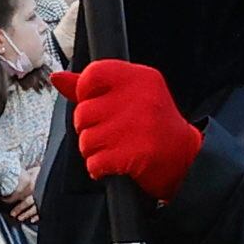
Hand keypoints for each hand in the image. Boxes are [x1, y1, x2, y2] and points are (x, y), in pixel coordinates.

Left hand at [56, 58, 204, 204]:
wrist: (186, 160)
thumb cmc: (154, 126)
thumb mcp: (130, 96)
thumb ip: (93, 87)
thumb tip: (57, 79)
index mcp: (140, 78)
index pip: (92, 74)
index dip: (85, 93)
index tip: (95, 104)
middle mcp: (140, 98)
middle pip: (83, 112)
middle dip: (89, 129)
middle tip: (111, 134)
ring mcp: (137, 126)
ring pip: (86, 139)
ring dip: (94, 151)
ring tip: (114, 149)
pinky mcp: (135, 154)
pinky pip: (94, 162)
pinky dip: (99, 168)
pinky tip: (114, 165)